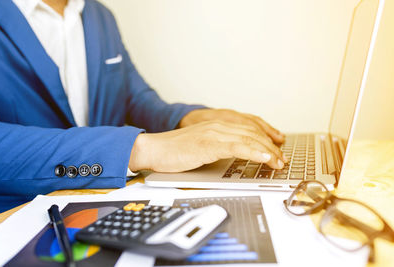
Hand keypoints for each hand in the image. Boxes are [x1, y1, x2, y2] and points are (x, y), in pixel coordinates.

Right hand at [128, 120, 286, 172]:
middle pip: (253, 132)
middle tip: (281, 159)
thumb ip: (219, 146)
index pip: (250, 127)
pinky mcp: (209, 144)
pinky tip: (265, 158)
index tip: (277, 149)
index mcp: (217, 125)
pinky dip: (255, 152)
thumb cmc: (176, 151)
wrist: (155, 149)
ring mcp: (214, 133)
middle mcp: (219, 125)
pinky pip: (238, 147)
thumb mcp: (202, 146)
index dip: (266, 137)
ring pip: (249, 138)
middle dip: (271, 146)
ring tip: (278, 162)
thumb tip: (236, 155)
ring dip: (268, 151)